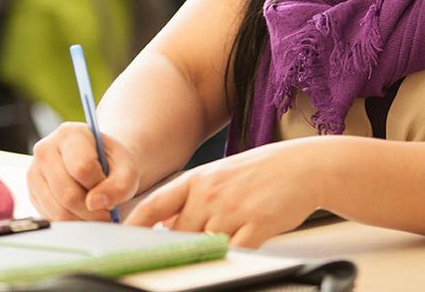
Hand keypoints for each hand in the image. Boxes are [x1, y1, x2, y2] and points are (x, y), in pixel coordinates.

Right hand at [28, 122, 139, 220]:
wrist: (96, 164)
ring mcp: (34, 172)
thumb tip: (94, 204)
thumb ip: (120, 185)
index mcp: (70, 134)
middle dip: (93, 209)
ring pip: (59, 210)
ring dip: (84, 219)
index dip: (101, 185)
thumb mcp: (126, 168)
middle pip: (68, 194)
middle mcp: (45, 149)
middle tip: (108, 210)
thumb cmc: (112, 164)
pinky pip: (52, 218)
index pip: (82, 168)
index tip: (111, 187)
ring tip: (97, 212)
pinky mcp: (32, 193)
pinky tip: (83, 212)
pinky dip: (72, 222)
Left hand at [124, 140, 320, 247]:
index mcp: (197, 179)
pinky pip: (233, 252)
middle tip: (177, 252)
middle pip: (177, 233)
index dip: (135, 224)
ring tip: (215, 244)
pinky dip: (230, 256)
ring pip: (203, 245)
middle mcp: (210, 193)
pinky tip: (236, 248)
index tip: (122, 239)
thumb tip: (164, 222)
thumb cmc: (260, 172)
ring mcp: (232, 210)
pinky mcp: (256, 226)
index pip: (155, 204)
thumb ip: (191, 198)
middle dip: (176, 245)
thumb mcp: (218, 176)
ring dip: (204, 251)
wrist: (302, 167)